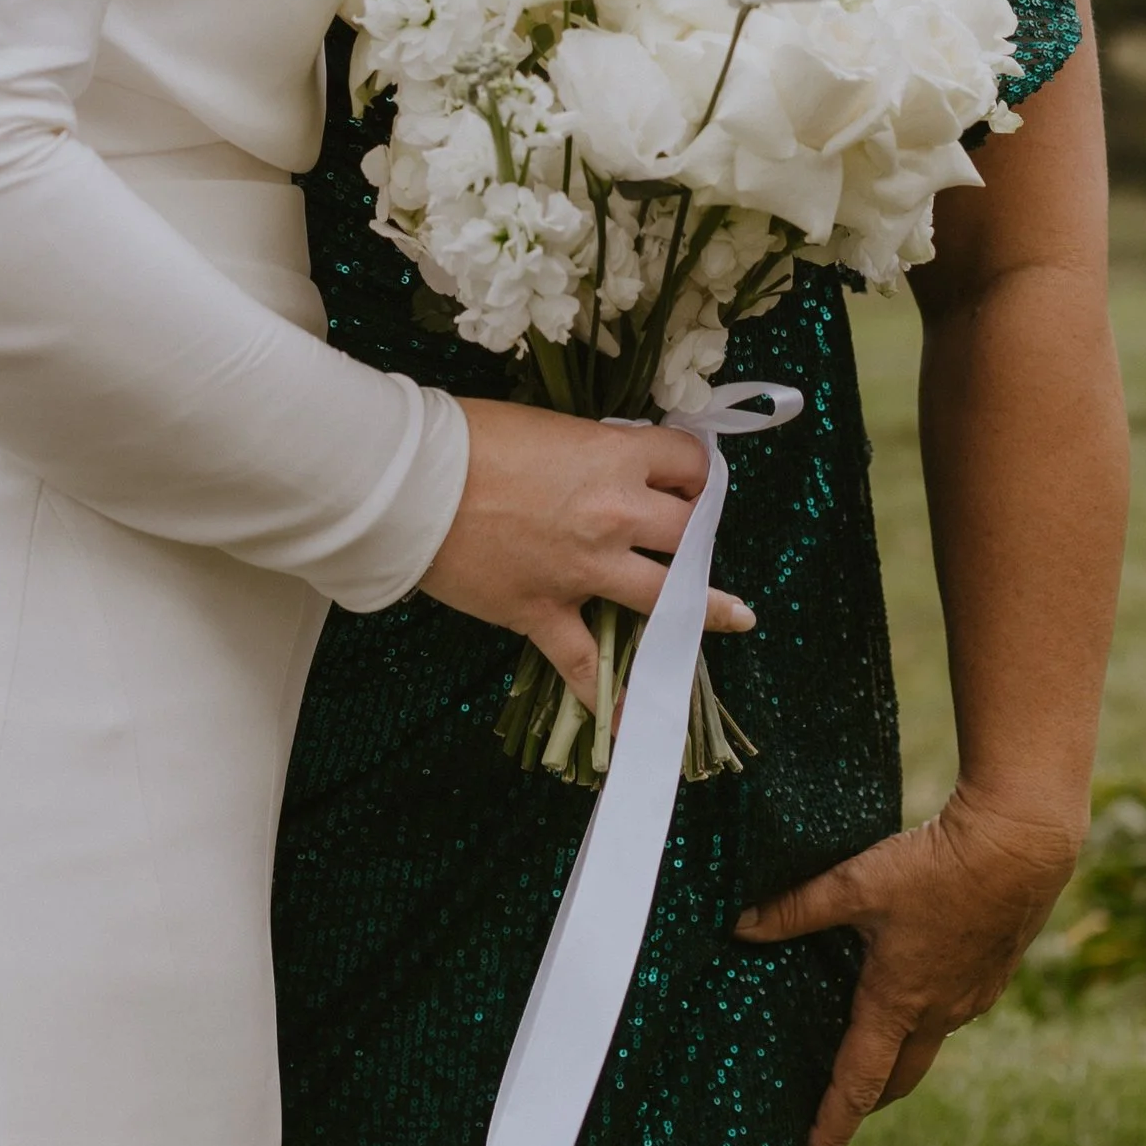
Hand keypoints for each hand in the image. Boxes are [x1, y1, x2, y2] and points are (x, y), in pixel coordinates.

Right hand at [419, 399, 754, 703]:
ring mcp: (583, 572)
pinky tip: (632, 718)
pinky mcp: (544, 613)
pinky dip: (610, 696)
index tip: (690, 480)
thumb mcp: (545, 426)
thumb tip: (604, 464)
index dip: (694, 471)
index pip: (688, 463)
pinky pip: (587, 665)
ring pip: (665, 598)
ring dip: (704, 609)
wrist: (410, 483)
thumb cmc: (467, 438)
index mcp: (614, 459)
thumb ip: (587, 450)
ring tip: (735, 616)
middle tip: (696, 537)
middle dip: (700, 532)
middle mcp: (613, 517)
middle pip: (688, 532)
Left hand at [736, 783, 1084, 1145]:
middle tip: (836, 1113)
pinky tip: (917, 985)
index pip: (857, 1086)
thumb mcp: (855, 884)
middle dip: (866, 1102)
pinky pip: (953, 1010)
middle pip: (896, 1080)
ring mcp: (971, 998)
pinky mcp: (993, 974)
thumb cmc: (935, 867)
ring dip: (898, 1054)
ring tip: (870, 1045)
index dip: (830, 1129)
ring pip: (927, 1043)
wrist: (1020, 848)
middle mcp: (938, 1014)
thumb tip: (738, 925)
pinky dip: (928, 1015)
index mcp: (897, 1004)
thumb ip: (796, 908)